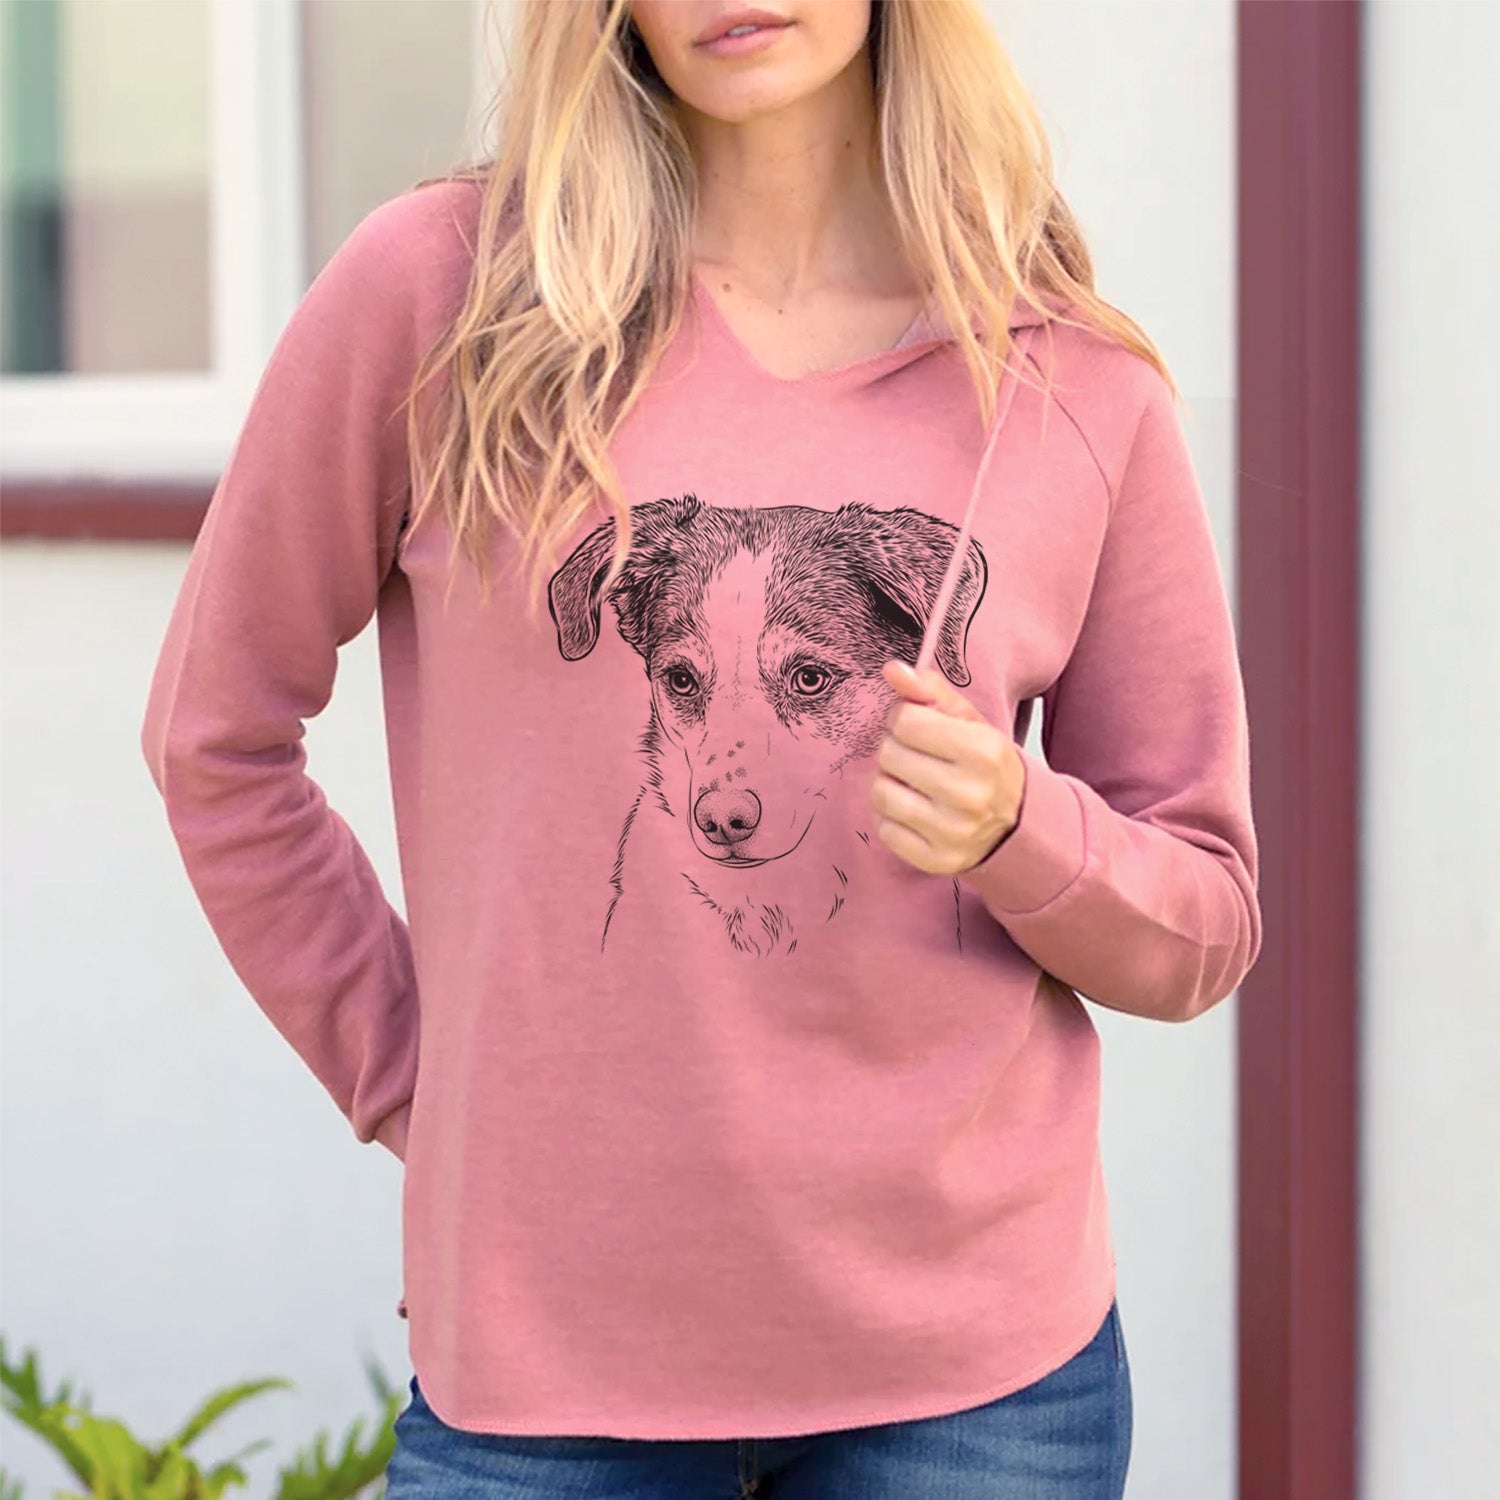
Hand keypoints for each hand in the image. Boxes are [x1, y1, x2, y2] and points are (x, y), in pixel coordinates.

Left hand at [868, 660, 1025, 875]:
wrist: (1016, 823)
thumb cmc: (984, 763)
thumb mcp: (968, 721)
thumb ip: (930, 691)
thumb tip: (892, 669)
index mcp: (982, 751)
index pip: (905, 721)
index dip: (902, 718)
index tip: (914, 725)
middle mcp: (969, 794)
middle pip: (889, 754)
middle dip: (895, 748)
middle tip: (914, 755)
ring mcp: (952, 832)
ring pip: (880, 793)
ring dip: (888, 782)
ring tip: (910, 782)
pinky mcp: (937, 860)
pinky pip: (885, 830)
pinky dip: (891, 818)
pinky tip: (913, 810)